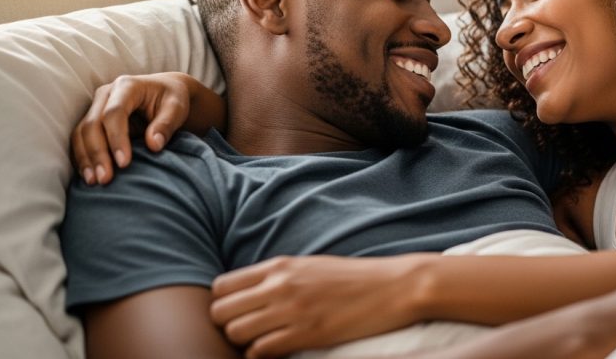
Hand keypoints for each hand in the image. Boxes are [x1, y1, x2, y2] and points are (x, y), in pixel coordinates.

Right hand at [71, 72, 196, 184]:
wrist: (165, 92)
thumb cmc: (172, 100)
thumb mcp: (177, 108)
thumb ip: (166, 124)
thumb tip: (154, 146)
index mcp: (127, 86)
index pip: (114, 113)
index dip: (116, 139)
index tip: (124, 163)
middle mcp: (106, 94)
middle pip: (92, 124)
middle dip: (97, 153)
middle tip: (105, 179)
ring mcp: (95, 107)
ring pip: (81, 133)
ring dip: (85, 158)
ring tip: (93, 182)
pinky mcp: (92, 120)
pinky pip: (80, 140)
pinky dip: (82, 158)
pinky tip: (88, 176)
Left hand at [210, 254, 428, 358]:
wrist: (394, 287)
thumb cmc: (355, 278)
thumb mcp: (311, 266)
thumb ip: (278, 277)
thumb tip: (249, 295)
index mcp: (280, 266)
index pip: (221, 286)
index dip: (224, 304)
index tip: (239, 313)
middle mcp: (280, 285)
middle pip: (221, 312)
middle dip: (228, 326)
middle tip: (250, 332)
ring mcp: (292, 309)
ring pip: (236, 333)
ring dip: (245, 342)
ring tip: (265, 342)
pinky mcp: (307, 333)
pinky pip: (261, 351)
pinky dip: (263, 355)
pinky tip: (280, 350)